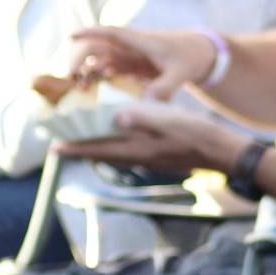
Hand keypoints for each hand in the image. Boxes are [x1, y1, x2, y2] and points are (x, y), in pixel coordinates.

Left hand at [57, 104, 243, 175]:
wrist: (222, 151)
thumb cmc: (196, 134)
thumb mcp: (169, 121)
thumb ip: (142, 118)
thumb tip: (116, 116)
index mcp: (137, 149)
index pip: (98, 149)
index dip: (75, 148)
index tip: (53, 148)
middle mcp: (138, 157)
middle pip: (102, 154)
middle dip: (80, 149)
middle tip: (60, 145)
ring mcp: (148, 157)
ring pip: (114, 153)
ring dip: (96, 147)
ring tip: (81, 140)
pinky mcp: (157, 155)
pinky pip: (127, 151)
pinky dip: (114, 144)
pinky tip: (116, 136)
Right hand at [68, 27, 219, 100]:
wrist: (196, 54)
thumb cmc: (188, 58)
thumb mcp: (180, 73)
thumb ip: (165, 87)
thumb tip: (146, 101)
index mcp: (139, 41)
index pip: (111, 33)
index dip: (90, 32)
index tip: (71, 34)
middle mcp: (127, 47)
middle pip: (96, 46)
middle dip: (79, 58)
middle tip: (69, 77)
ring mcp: (125, 56)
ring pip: (96, 59)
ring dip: (84, 70)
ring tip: (78, 87)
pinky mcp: (126, 66)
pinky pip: (104, 70)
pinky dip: (94, 78)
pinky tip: (88, 89)